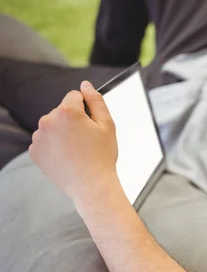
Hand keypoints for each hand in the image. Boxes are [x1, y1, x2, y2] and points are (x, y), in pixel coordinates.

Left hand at [29, 81, 119, 206]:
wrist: (91, 186)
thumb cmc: (102, 157)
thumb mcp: (107, 125)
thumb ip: (96, 100)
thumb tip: (85, 85)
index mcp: (67, 112)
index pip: (74, 96)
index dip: (86, 108)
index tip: (91, 124)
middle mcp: (48, 121)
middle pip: (62, 111)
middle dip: (73, 121)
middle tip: (86, 140)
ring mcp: (39, 137)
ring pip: (52, 126)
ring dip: (62, 133)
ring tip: (77, 150)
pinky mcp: (34, 151)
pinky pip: (45, 141)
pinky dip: (54, 146)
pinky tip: (66, 156)